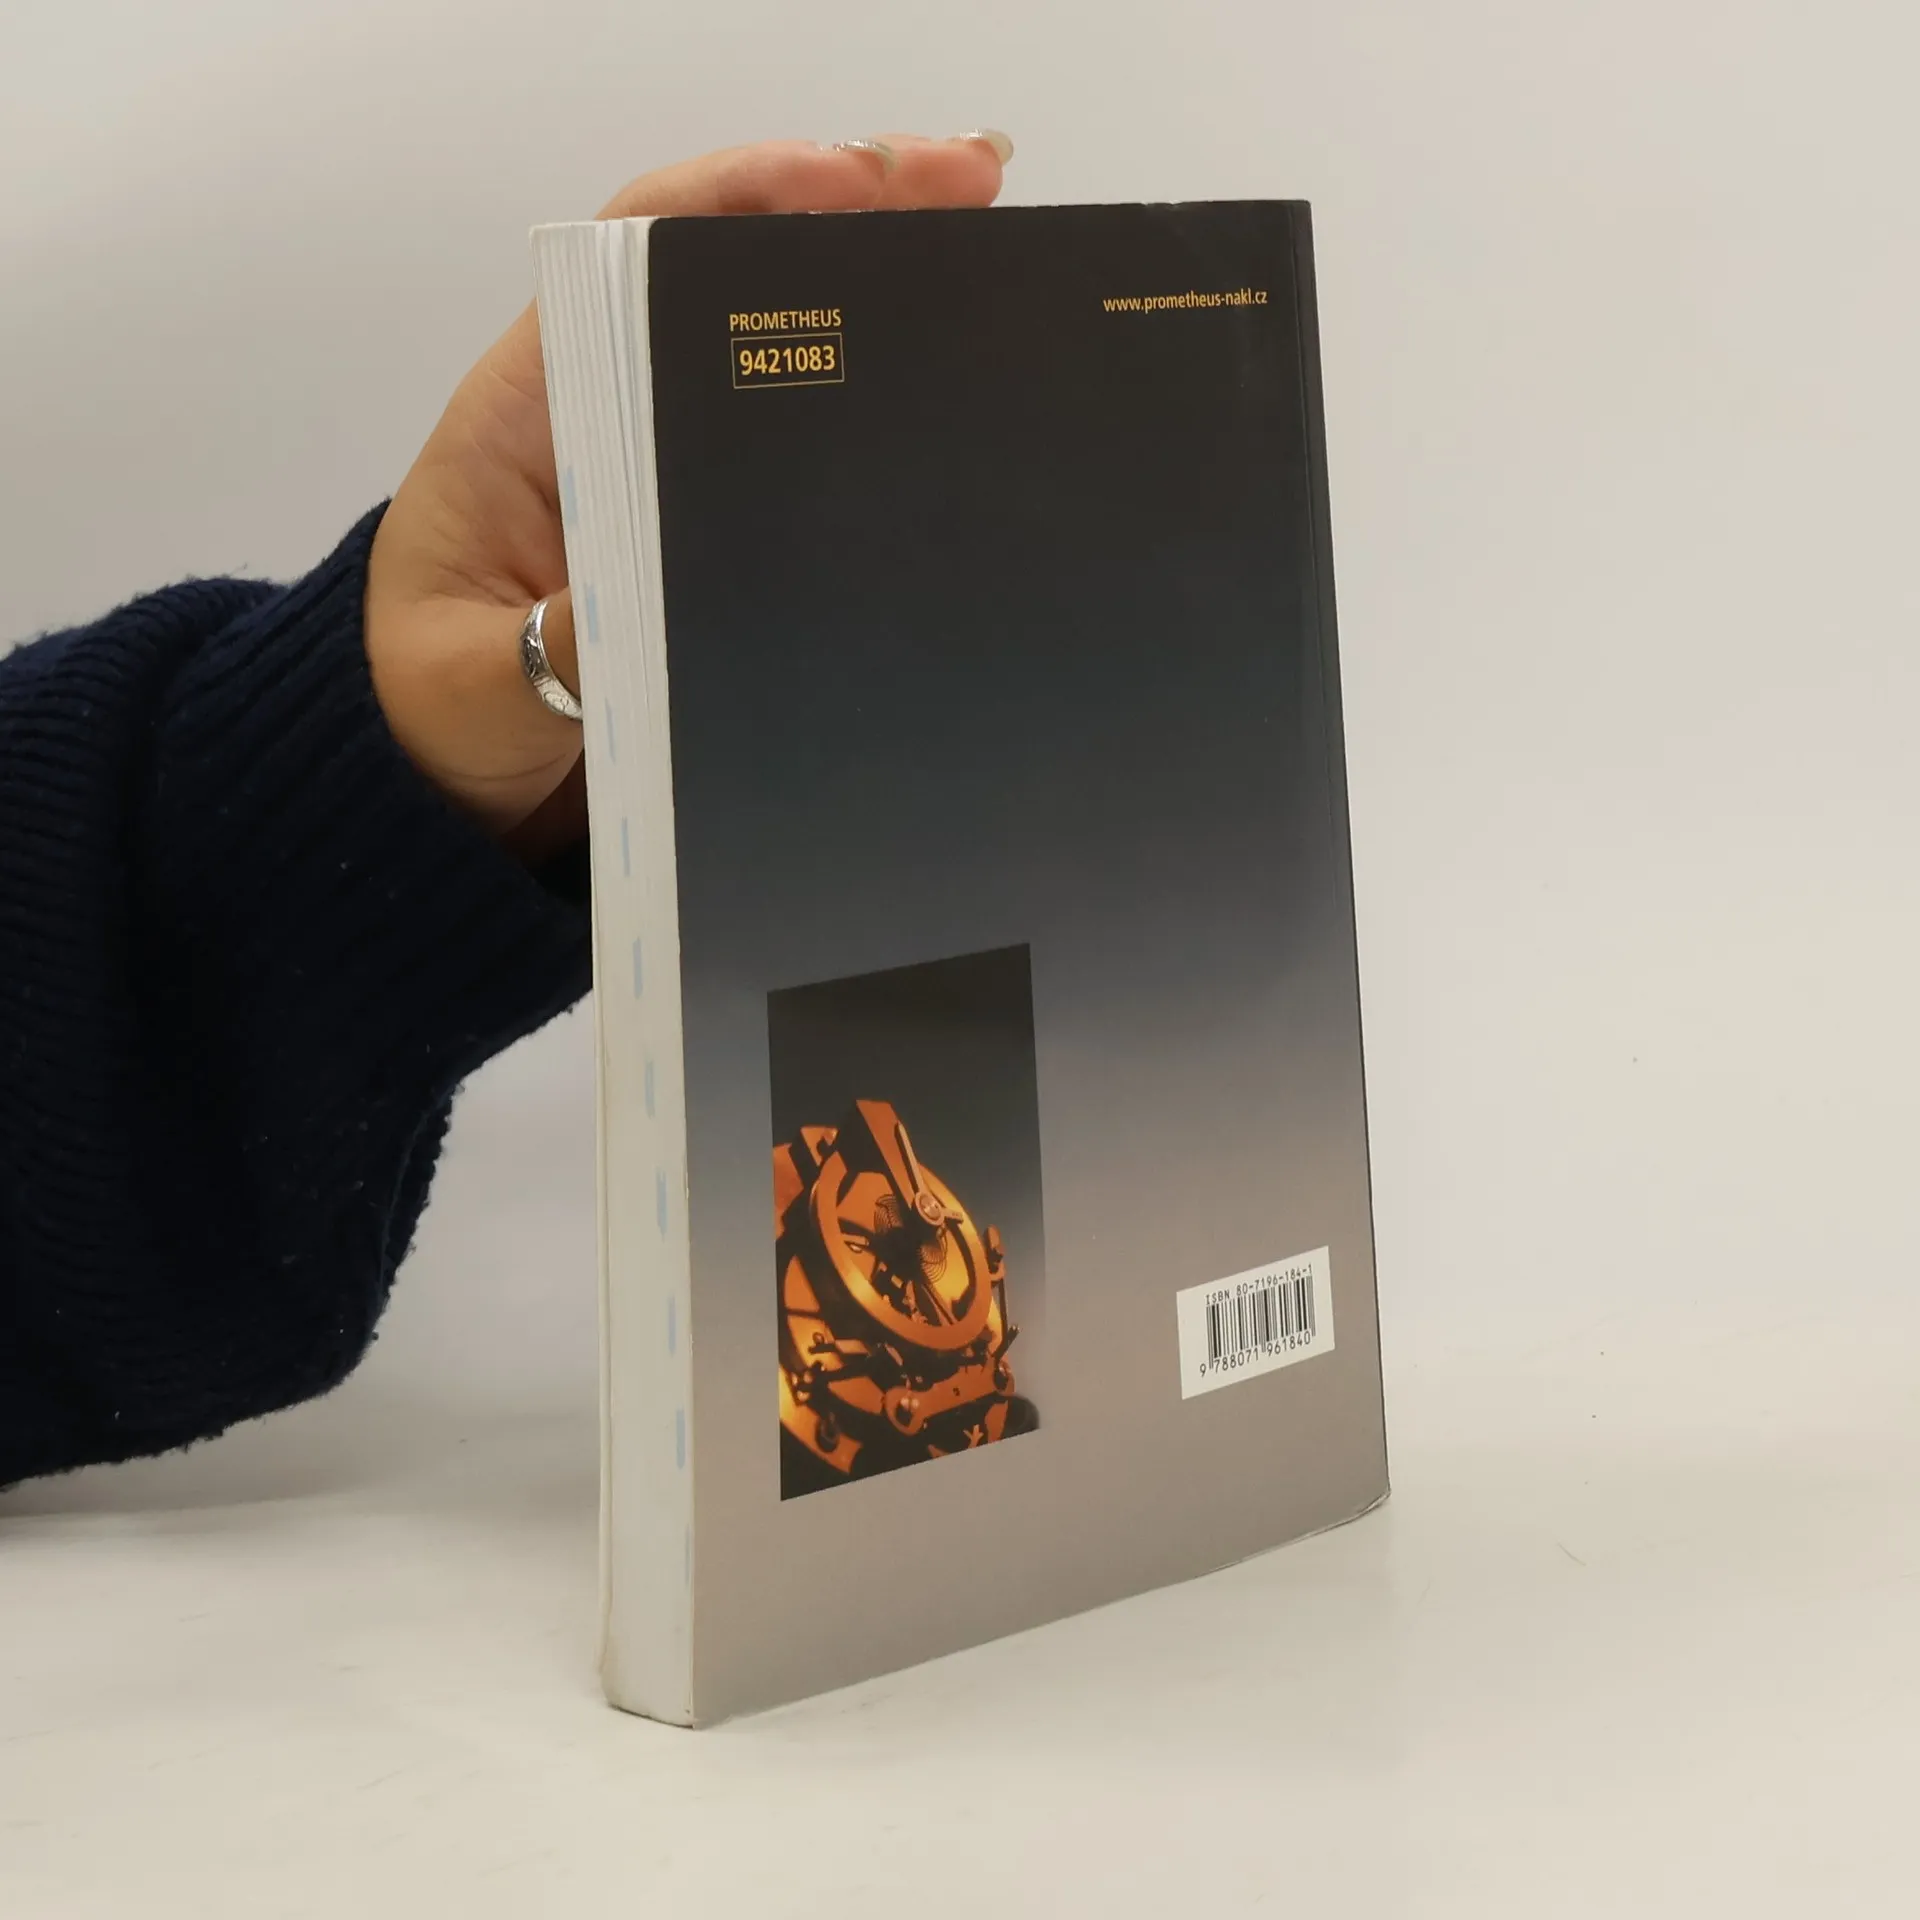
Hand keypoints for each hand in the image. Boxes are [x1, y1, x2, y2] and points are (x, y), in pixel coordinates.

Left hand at [365, 132, 1011, 863]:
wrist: (434, 770)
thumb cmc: (427, 706)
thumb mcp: (475, 689)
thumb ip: (546, 658)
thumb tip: (636, 624)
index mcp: (534, 414)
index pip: (639, 252)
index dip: (747, 197)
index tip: (854, 186)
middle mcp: (611, 416)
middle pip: (735, 277)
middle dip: (853, 218)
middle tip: (976, 187)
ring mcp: (668, 474)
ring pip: (781, 355)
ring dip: (882, 302)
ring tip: (998, 263)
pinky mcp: (707, 538)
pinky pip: (798, 459)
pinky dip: (875, 416)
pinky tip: (959, 405)